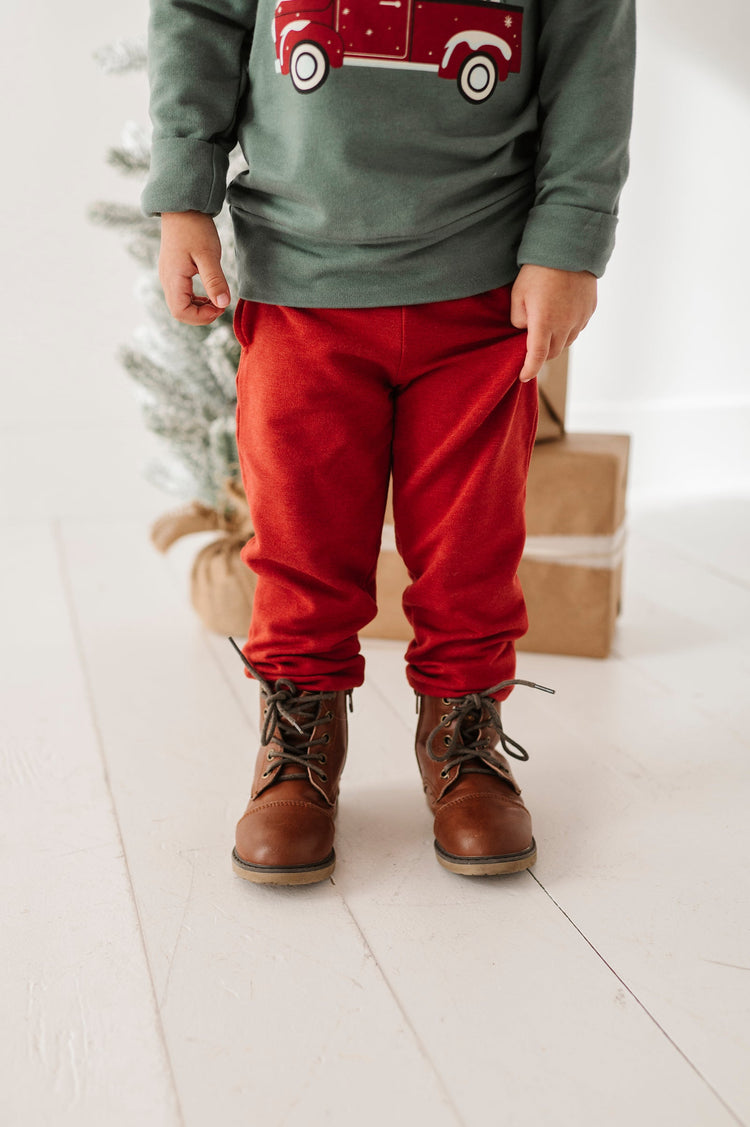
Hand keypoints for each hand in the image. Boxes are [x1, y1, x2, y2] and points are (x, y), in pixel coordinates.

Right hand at [158, 211, 230, 324]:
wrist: (182, 206)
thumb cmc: (195, 228)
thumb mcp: (208, 255)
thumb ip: (215, 281)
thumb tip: (223, 304)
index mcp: (173, 278)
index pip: (181, 312)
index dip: (202, 317)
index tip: (220, 307)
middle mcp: (167, 280)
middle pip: (179, 312)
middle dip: (201, 315)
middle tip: (221, 306)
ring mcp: (168, 276)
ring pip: (180, 305)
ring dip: (199, 308)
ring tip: (217, 300)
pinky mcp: (173, 271)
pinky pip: (182, 295)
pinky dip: (196, 300)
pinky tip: (209, 294)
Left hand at [510, 265, 597, 382]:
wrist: (569, 247)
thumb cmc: (537, 270)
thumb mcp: (518, 295)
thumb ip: (519, 319)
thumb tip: (526, 330)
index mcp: (544, 323)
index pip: (537, 357)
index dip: (529, 369)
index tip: (523, 376)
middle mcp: (564, 325)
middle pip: (553, 352)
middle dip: (541, 354)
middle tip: (531, 347)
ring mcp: (579, 318)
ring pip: (566, 342)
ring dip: (556, 342)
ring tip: (547, 329)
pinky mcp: (589, 310)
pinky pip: (577, 329)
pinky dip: (568, 330)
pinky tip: (560, 317)